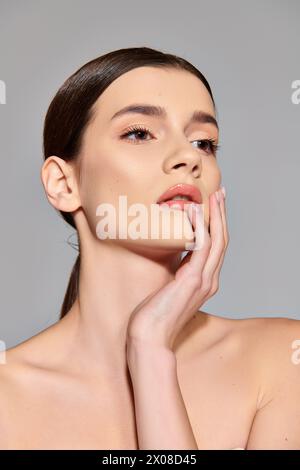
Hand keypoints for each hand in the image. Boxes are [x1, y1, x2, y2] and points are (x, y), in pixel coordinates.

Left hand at [126, 188, 228, 352]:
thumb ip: (177, 272)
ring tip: (215, 196)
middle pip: (223, 240)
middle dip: (222, 215)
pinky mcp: (192, 280)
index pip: (217, 247)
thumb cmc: (154, 315)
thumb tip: (172, 255)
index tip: (213, 206)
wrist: (150, 337)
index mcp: (205, 281)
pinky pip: (202, 247)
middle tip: (221, 194)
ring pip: (218, 241)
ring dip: (217, 216)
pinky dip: (202, 227)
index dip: (217, 225)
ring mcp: (203, 281)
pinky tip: (196, 212)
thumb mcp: (169, 287)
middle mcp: (209, 280)